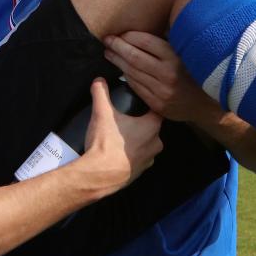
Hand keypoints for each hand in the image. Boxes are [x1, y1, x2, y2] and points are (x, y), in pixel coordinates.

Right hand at [77, 78, 161, 192]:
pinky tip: (117, 152)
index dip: (147, 105)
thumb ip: (101, 93)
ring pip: (145, 145)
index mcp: (152, 127)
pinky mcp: (139, 173)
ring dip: (136, 141)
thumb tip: (99, 79)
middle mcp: (156, 144)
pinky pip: (137, 159)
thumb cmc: (107, 142)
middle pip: (151, 128)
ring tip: (120, 136)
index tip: (138, 102)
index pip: (156, 110)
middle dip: (140, 123)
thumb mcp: (102, 113)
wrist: (100, 175)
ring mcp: (148, 161)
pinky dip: (130, 155)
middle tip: (126, 118)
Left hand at [103, 31, 221, 126]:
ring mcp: (162, 91)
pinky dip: (127, 77)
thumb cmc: (198, 72)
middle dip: (117, 47)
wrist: (210, 104)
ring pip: (132, 73)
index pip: (145, 41)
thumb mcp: (188, 52)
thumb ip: (170, 40)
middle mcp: (168, 74)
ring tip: (109, 53)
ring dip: (118, 62)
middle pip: (134, 57)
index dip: (128, 36)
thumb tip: (150, 24)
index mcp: (176, 57)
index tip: (120, 32)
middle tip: (107, 40)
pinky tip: (122, 70)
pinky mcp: (158, 104)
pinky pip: (137, 88)